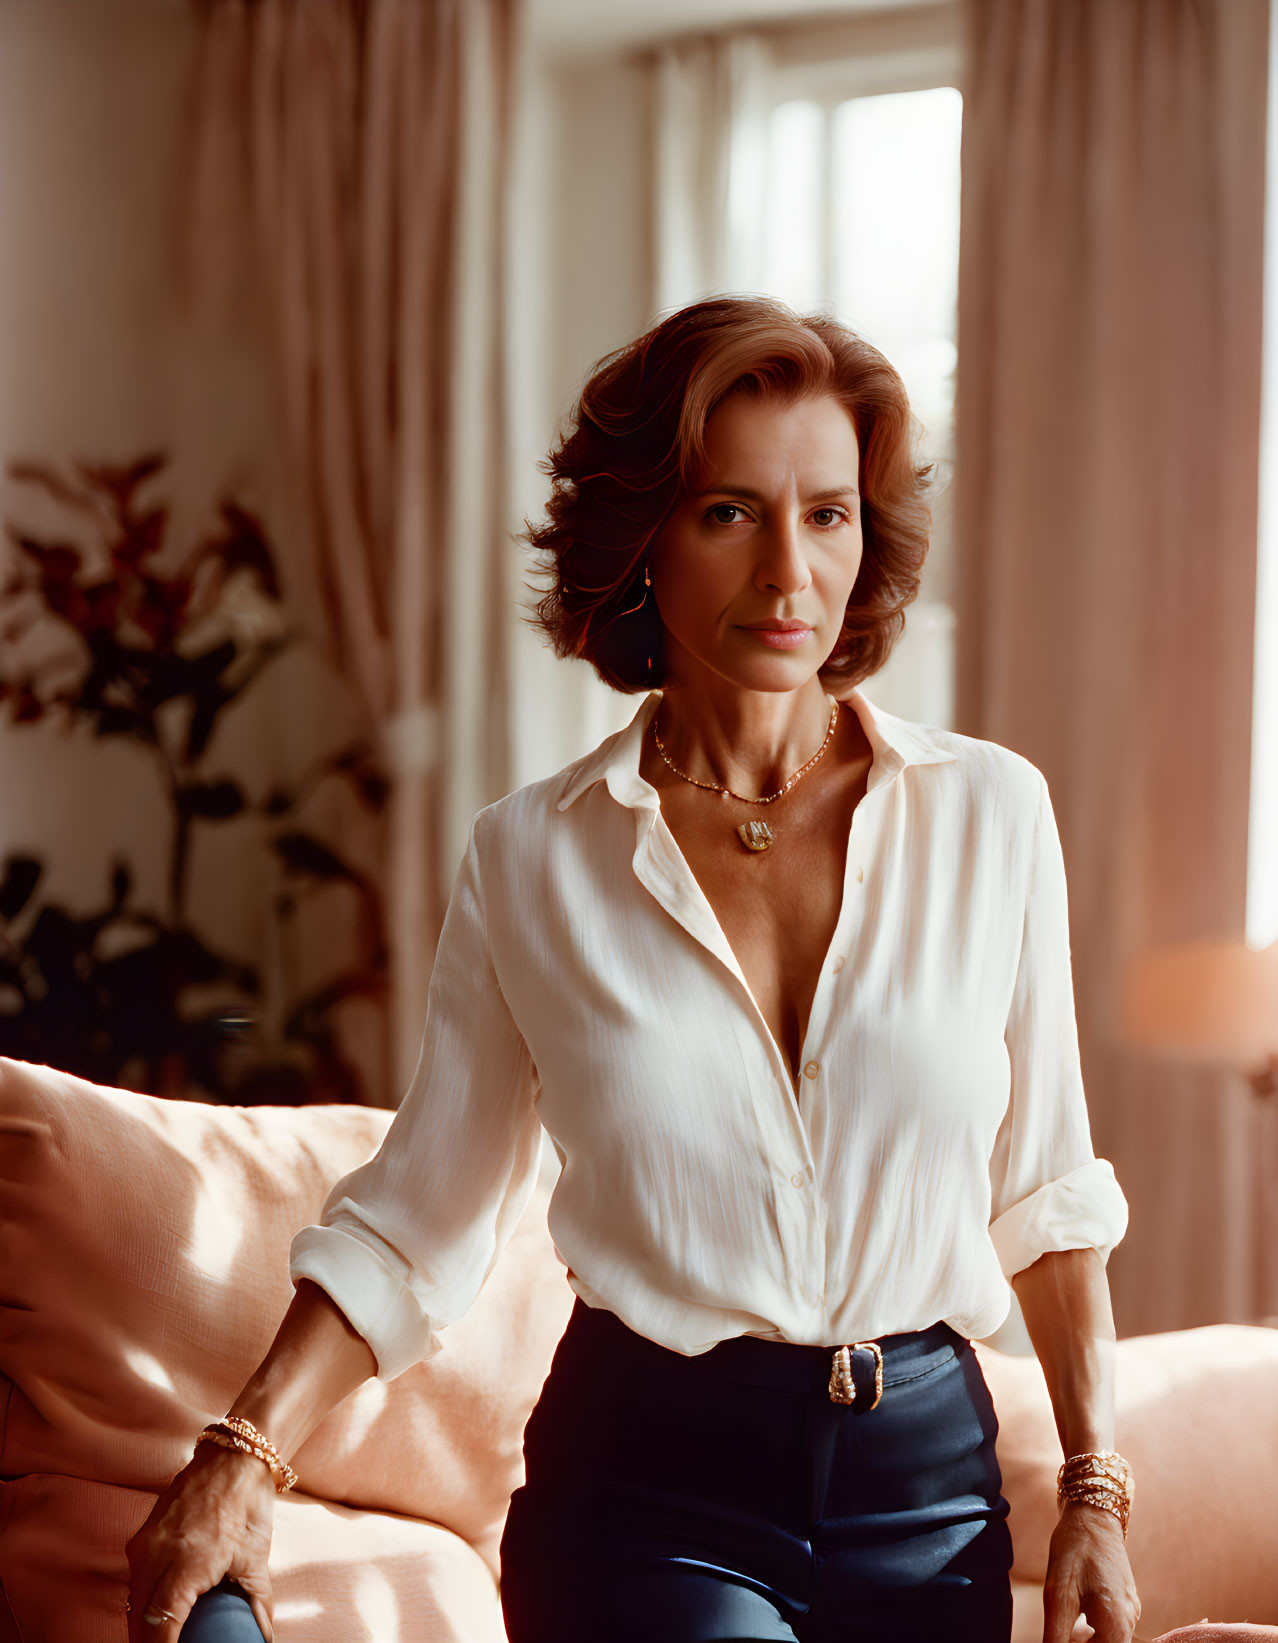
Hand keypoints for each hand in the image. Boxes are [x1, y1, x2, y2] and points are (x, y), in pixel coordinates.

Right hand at [124, 1442, 277, 1642]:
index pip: (159, 1627)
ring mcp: (143, 1546)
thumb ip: (256, 1603)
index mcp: (185, 1566)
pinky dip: (143, 1602)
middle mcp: (155, 1558)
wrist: (232, 1456)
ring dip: (144, 1625)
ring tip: (165, 1637)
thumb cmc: (247, 1504)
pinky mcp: (140, 1538)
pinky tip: (159, 1611)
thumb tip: (263, 1635)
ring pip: (133, 1604)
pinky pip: (134, 1582)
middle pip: (139, 1622)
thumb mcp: (256, 1558)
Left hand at [1042, 1499, 1140, 1642]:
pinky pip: (1109, 1628)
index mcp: (1116, 1624)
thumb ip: (1056, 1636)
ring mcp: (1129, 1611)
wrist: (1093, 1513)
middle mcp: (1129, 1622)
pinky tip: (1073, 1619)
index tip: (1060, 1637)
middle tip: (1060, 1631)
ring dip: (1085, 1640)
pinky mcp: (1123, 1602)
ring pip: (1107, 1640)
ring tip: (1064, 1627)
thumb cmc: (1075, 1549)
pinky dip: (1091, 1631)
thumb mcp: (1058, 1595)